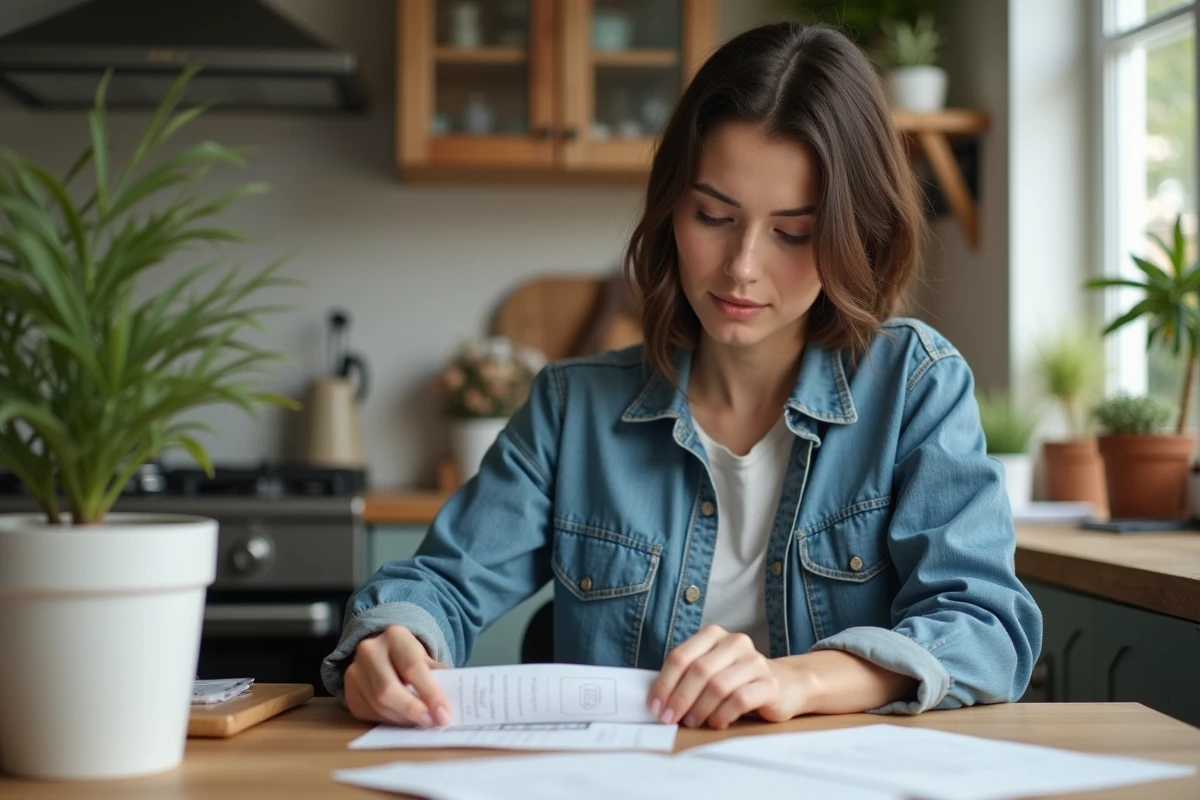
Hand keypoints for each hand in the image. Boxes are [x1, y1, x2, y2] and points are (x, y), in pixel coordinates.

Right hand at [343, 625, 451, 726]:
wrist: (383, 650)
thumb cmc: (410, 656)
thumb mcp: (427, 658)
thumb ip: (439, 675)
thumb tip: (453, 701)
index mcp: (395, 636)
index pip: (413, 667)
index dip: (430, 694)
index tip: (444, 715)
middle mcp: (369, 650)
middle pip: (388, 689)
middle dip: (413, 710)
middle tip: (432, 723)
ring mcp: (354, 671)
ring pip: (378, 704)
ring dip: (402, 719)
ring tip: (421, 722)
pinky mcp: (349, 691)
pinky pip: (369, 713)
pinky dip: (390, 721)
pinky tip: (403, 720)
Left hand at [647, 625, 799, 729]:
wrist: (784, 684)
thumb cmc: (736, 680)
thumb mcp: (711, 669)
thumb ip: (687, 676)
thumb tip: (657, 701)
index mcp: (714, 635)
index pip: (681, 656)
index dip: (664, 683)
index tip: (655, 707)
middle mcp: (735, 643)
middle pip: (698, 671)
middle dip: (679, 698)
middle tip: (670, 719)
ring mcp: (755, 662)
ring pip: (718, 686)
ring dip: (700, 709)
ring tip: (693, 723)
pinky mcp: (769, 684)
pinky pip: (739, 700)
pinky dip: (722, 715)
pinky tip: (716, 723)